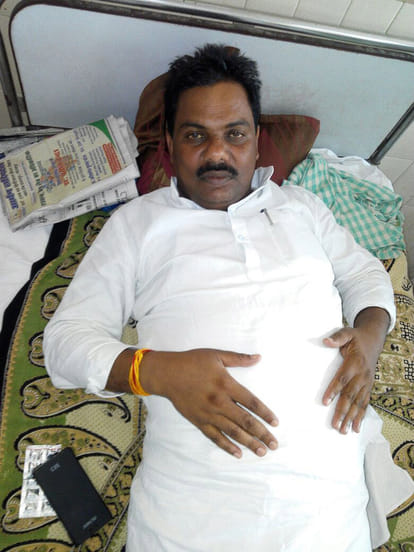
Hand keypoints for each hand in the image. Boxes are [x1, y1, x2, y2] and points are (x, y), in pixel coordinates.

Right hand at [140, 348, 278, 457]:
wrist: (168, 374)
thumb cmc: (193, 361)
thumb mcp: (217, 355)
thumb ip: (239, 358)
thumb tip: (258, 357)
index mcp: (226, 384)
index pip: (251, 402)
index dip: (265, 413)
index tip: (276, 423)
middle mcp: (219, 401)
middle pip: (245, 421)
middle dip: (262, 433)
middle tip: (274, 445)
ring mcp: (209, 413)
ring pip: (232, 432)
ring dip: (249, 442)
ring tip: (262, 452)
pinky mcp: (199, 421)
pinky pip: (215, 437)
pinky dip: (227, 446)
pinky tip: (238, 453)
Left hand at [322, 327, 376, 433]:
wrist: (373, 340)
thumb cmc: (356, 338)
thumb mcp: (347, 333)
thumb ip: (337, 337)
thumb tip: (325, 341)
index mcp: (354, 363)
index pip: (342, 379)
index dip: (333, 390)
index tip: (325, 402)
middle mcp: (361, 375)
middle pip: (350, 395)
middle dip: (342, 411)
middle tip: (334, 424)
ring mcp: (366, 382)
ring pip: (358, 403)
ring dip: (350, 418)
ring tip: (343, 430)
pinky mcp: (368, 386)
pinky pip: (365, 403)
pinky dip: (360, 416)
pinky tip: (355, 428)